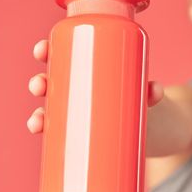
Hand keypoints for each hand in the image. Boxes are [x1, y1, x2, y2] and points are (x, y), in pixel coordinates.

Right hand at [26, 39, 163, 133]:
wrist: (153, 131)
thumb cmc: (144, 102)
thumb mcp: (147, 96)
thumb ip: (151, 93)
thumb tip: (155, 90)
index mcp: (88, 72)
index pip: (62, 57)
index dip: (46, 52)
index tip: (41, 51)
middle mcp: (78, 92)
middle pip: (51, 84)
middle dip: (39, 83)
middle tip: (40, 87)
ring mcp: (79, 116)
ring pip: (50, 112)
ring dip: (37, 116)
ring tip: (37, 123)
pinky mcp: (81, 138)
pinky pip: (58, 137)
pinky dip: (47, 139)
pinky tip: (36, 140)